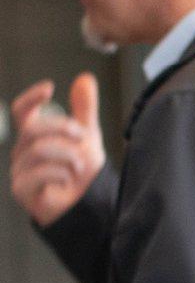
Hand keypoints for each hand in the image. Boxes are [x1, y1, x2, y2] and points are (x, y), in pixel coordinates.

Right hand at [9, 73, 106, 226]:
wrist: (88, 204)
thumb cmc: (81, 172)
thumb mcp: (88, 136)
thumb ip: (84, 109)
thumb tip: (85, 78)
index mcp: (35, 136)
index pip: (22, 112)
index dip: (32, 98)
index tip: (49, 87)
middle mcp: (23, 151)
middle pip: (32, 129)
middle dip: (61, 128)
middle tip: (82, 137)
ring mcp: (19, 171)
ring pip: (37, 150)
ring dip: (67, 154)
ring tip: (79, 165)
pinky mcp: (22, 190)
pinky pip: (36, 173)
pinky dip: (59, 172)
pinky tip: (69, 178)